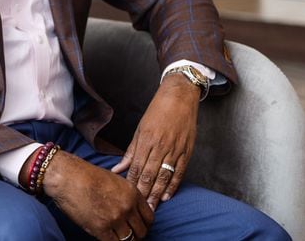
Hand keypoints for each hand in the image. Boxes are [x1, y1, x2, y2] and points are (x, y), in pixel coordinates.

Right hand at [41, 151, 153, 239]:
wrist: (67, 177)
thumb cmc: (86, 175)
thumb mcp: (115, 180)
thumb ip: (126, 195)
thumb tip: (131, 210)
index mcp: (133, 193)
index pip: (149, 217)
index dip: (144, 225)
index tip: (138, 227)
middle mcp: (127, 207)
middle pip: (141, 231)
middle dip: (136, 235)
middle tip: (128, 235)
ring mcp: (115, 219)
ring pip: (129, 240)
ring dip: (123, 240)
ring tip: (116, 237)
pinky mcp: (100, 228)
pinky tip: (105, 237)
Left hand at [111, 74, 199, 209]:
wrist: (179, 96)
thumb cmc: (157, 111)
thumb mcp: (140, 128)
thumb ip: (130, 151)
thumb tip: (117, 168)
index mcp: (146, 139)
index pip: (137, 166)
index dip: (132, 183)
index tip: (127, 195)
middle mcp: (160, 146)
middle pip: (150, 174)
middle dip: (144, 193)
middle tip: (139, 208)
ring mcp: (175, 149)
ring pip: (164, 176)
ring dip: (157, 193)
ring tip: (152, 207)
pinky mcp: (186, 150)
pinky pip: (179, 172)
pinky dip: (173, 185)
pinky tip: (167, 195)